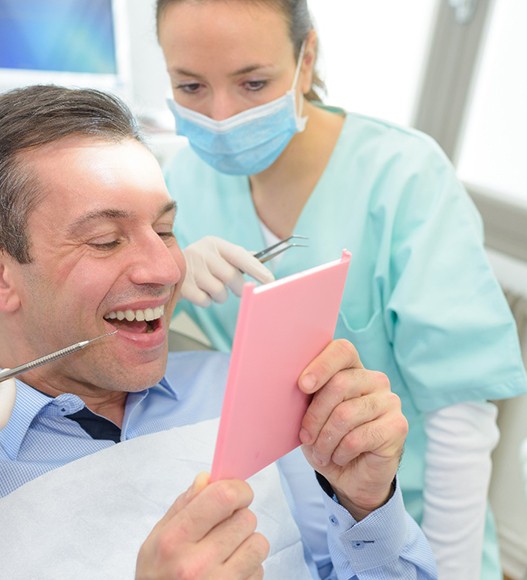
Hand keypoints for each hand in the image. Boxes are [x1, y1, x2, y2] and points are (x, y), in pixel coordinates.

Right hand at [136, 472, 268, 578]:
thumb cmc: (157, 576)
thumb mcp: (156, 539)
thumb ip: (182, 506)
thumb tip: (207, 478)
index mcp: (175, 540)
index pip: (223, 497)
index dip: (237, 489)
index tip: (236, 493)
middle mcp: (197, 564)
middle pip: (246, 518)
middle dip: (238, 518)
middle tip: (222, 529)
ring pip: (259, 543)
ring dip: (247, 543)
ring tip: (227, 551)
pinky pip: (260, 570)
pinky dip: (249, 568)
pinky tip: (229, 572)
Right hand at [181, 236, 274, 306]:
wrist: (165, 266)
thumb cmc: (201, 263)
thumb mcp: (217, 254)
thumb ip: (239, 257)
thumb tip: (262, 261)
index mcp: (215, 243)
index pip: (240, 256)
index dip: (256, 269)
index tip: (270, 280)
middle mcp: (202, 252)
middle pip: (231, 277)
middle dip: (237, 287)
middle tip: (236, 289)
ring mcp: (190, 268)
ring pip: (219, 291)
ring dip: (220, 295)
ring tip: (211, 288)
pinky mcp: (182, 285)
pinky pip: (205, 300)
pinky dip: (206, 301)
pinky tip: (199, 292)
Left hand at [298, 340, 407, 520]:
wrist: (351, 476)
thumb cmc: (326, 438)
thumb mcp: (310, 415)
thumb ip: (307, 395)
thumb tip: (295, 383)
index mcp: (352, 368)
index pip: (342, 351)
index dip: (322, 365)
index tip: (303, 386)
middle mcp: (374, 379)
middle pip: (339, 384)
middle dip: (315, 415)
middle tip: (305, 437)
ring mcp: (389, 401)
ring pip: (346, 414)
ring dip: (325, 440)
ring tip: (321, 452)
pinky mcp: (398, 426)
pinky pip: (358, 437)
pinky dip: (341, 452)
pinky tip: (340, 457)